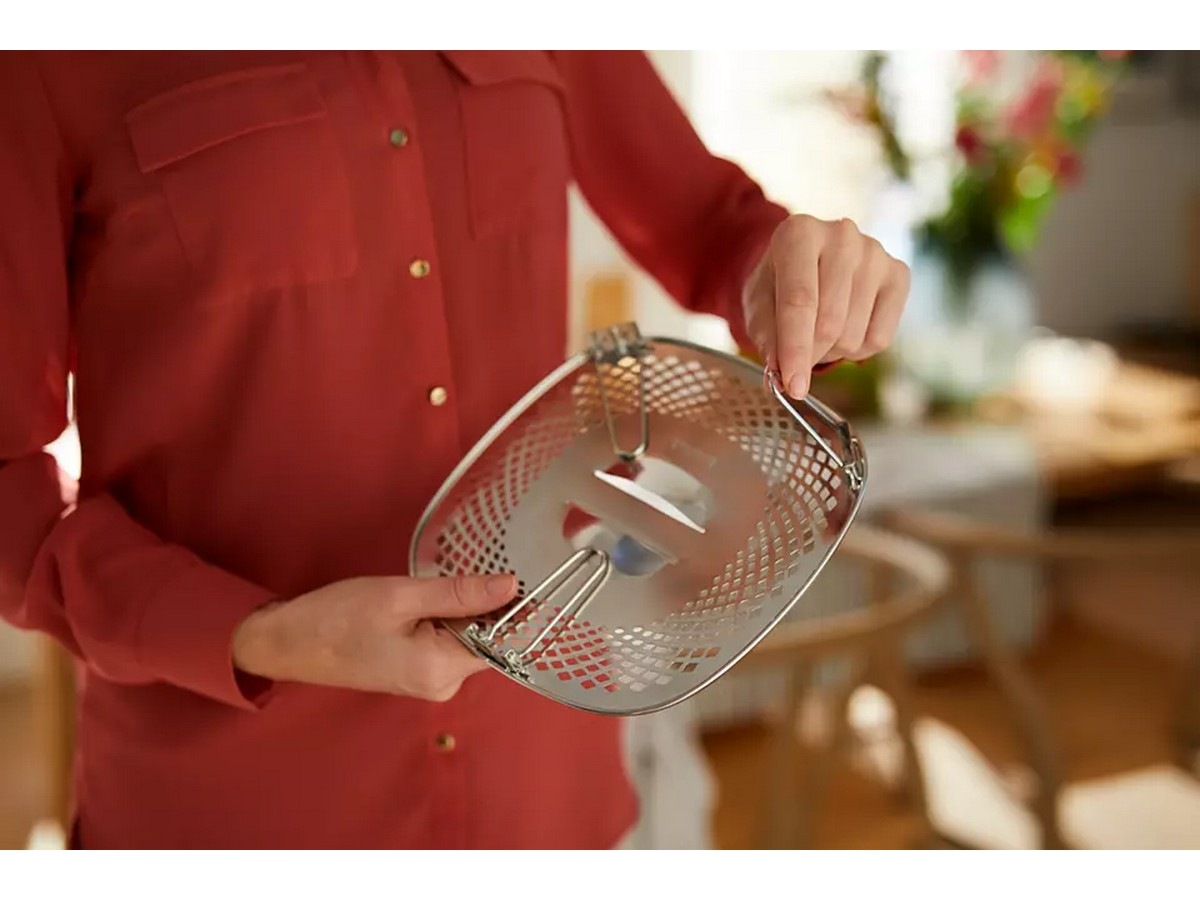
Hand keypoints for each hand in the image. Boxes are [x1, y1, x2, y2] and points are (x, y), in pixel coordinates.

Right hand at [232, 572, 517, 700]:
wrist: (286, 643)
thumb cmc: (336, 618)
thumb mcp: (400, 596)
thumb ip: (458, 594)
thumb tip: (510, 587)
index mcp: (441, 670)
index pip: (503, 641)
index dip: (516, 608)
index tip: (524, 574)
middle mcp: (442, 684)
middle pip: (488, 639)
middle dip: (485, 604)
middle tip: (470, 568)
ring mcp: (429, 681)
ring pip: (468, 638)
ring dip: (462, 608)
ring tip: (439, 582)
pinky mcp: (417, 671)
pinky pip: (448, 642)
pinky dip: (446, 618)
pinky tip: (429, 598)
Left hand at [743, 214, 910, 397]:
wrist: (804, 262)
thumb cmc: (777, 285)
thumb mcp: (758, 306)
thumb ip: (767, 337)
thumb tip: (783, 374)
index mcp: (799, 233)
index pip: (800, 302)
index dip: (795, 350)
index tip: (793, 387)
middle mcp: (842, 235)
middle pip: (829, 323)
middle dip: (810, 354)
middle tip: (796, 357)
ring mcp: (875, 252)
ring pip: (854, 335)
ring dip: (832, 351)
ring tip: (819, 333)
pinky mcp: (899, 273)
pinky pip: (880, 338)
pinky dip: (858, 350)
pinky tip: (846, 328)